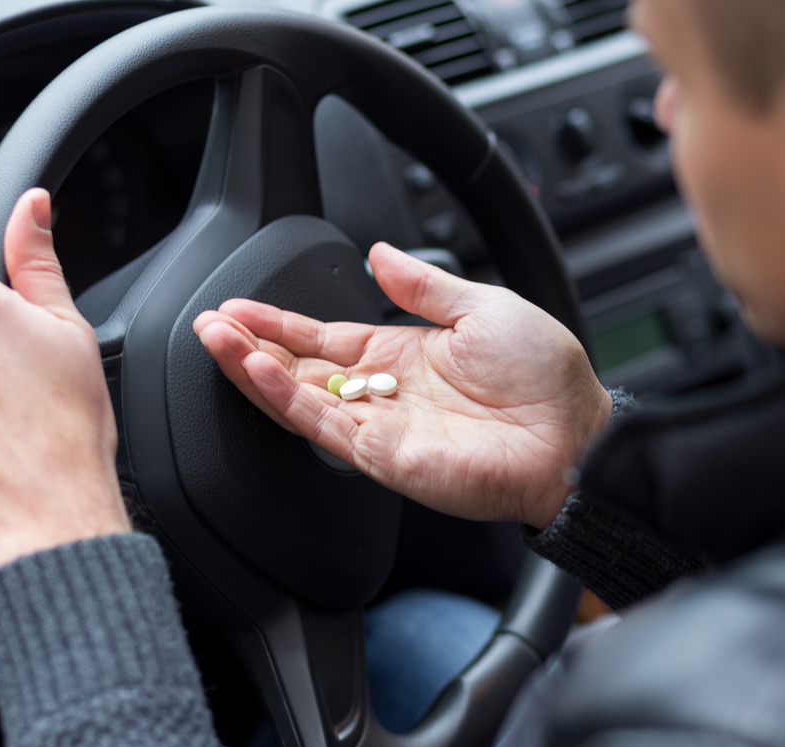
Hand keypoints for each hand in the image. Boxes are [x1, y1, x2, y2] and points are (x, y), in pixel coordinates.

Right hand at [193, 243, 611, 529]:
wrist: (573, 434)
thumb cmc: (543, 377)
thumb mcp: (481, 307)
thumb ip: (423, 285)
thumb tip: (380, 254)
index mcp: (401, 356)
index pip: (323, 338)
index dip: (280, 323)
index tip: (240, 308)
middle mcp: (381, 393)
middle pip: (300, 368)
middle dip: (252, 345)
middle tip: (211, 323)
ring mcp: (378, 426)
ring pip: (299, 397)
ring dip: (255, 369)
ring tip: (216, 340)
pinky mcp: (382, 455)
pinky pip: (322, 424)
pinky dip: (286, 398)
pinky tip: (258, 370)